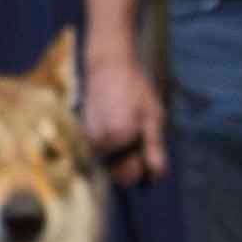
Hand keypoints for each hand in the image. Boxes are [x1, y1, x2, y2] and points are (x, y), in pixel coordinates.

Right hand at [82, 43, 168, 184]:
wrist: (108, 66)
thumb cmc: (135, 88)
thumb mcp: (152, 116)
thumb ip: (154, 147)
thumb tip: (157, 175)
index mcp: (118, 139)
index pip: (132, 175)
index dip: (145, 168)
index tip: (151, 149)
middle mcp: (99, 143)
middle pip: (118, 173)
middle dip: (132, 163)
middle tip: (141, 136)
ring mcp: (89, 139)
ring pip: (110, 162)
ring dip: (122, 154)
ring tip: (131, 125)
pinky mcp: (84, 133)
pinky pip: (102, 150)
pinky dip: (113, 144)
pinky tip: (120, 122)